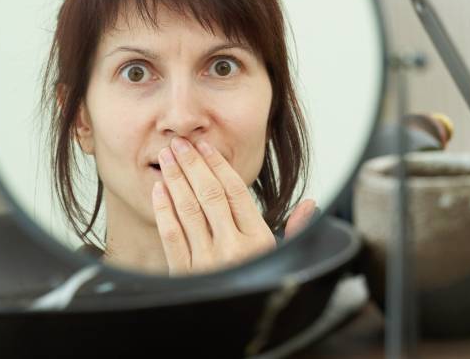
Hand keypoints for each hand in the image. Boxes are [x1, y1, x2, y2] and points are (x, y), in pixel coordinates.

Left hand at [152, 137, 316, 274]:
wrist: (233, 327)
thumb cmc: (258, 289)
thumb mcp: (282, 262)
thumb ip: (295, 232)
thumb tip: (312, 205)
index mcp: (258, 241)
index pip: (235, 192)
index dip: (218, 165)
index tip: (206, 146)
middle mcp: (232, 248)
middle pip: (209, 195)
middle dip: (192, 165)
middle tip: (180, 143)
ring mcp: (206, 260)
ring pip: (188, 209)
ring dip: (175, 179)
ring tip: (167, 157)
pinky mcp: (183, 273)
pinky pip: (171, 235)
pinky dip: (163, 210)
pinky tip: (158, 189)